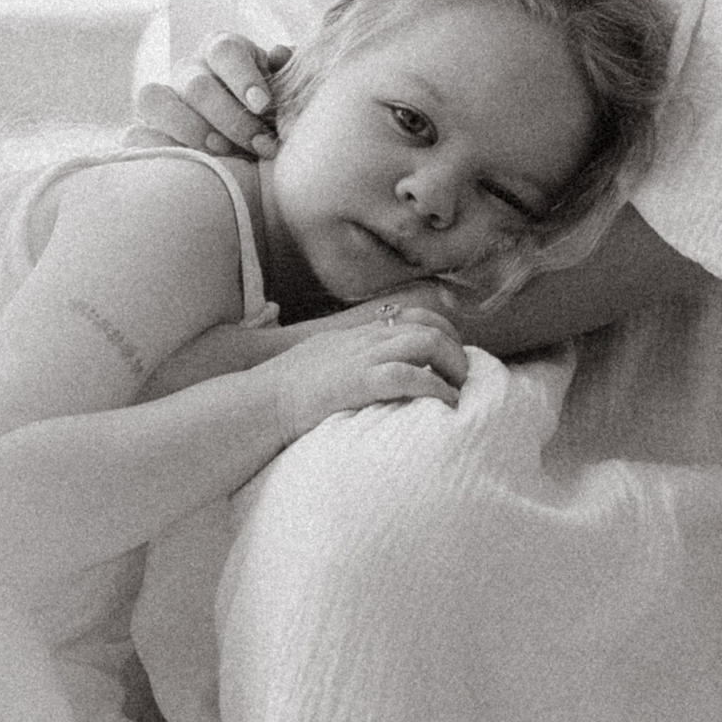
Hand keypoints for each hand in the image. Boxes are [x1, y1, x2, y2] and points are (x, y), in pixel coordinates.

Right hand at [132, 33, 288, 158]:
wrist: (248, 154)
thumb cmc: (270, 118)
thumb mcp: (285, 95)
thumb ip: (287, 75)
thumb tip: (281, 54)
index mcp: (223, 51)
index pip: (225, 50)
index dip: (243, 77)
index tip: (263, 106)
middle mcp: (188, 70)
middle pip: (197, 85)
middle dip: (231, 119)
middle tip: (259, 145)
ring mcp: (161, 99)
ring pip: (154, 99)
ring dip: (191, 131)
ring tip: (223, 154)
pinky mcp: (143, 129)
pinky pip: (133, 134)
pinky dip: (157, 148)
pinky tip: (190, 163)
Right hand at [264, 298, 468, 442]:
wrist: (257, 403)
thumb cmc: (283, 393)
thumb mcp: (319, 364)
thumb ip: (347, 363)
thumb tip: (370, 380)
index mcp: (356, 334)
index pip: (413, 316)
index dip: (442, 334)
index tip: (451, 360)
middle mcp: (364, 338)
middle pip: (428, 325)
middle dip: (456, 351)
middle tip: (464, 380)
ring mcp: (361, 357)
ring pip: (426, 342)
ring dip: (453, 367)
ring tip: (459, 393)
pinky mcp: (358, 381)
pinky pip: (408, 375)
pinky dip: (435, 388)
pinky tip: (444, 405)